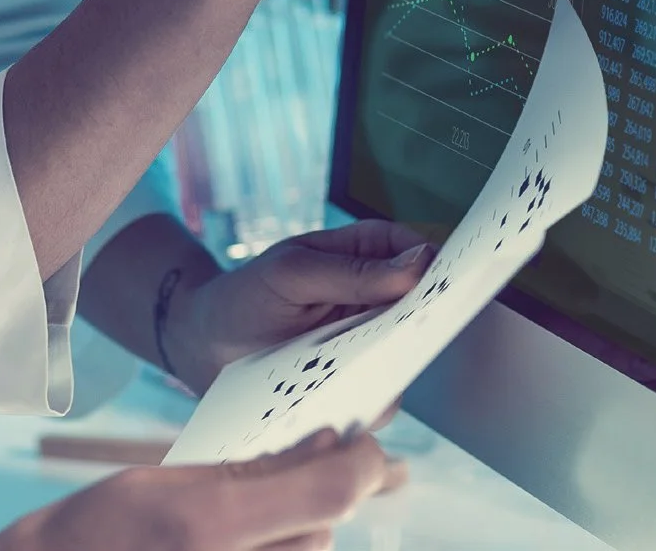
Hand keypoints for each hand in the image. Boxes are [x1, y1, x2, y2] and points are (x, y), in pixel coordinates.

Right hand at [0, 428, 404, 550]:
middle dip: (311, 496)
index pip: (329, 492)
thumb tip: (321, 444)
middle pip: (322, 528)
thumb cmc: (92, 534)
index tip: (366, 447)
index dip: (363, 464)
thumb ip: (247, 469)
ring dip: (292, 535)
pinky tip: (239, 542)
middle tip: (281, 477)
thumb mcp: (160, 482)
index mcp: (208, 524)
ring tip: (234, 528)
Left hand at [165, 222, 435, 393]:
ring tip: (359, 373)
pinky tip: (346, 403)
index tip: (451, 285)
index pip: (419, 251)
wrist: (204, 347)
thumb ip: (351, 271)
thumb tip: (417, 264)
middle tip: (407, 335)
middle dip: (425, 322)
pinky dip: (370, 402)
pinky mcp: (356, 385)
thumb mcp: (290, 274)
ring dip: (394, 368)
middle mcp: (376, 298)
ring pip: (408, 358)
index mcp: (365, 252)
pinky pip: (382, 397)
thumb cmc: (245, 296)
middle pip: (424, 308)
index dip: (441, 266)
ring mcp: (368, 343)